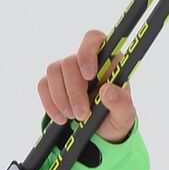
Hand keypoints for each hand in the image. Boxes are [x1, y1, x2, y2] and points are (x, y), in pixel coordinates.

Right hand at [37, 29, 136, 143]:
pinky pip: (43, 85)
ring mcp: (67, 69)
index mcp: (108, 61)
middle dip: (74, 91)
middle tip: (82, 114)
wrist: (101, 131)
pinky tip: (61, 118)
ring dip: (61, 98)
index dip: (87, 53)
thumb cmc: (116, 116)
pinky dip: (50, 103)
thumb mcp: (125, 115)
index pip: (94, 39)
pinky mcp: (53, 81)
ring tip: (73, 117)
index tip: (89, 76)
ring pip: (53, 71)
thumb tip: (107, 90)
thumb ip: (121, 103)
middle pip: (70, 62)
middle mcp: (85, 60)